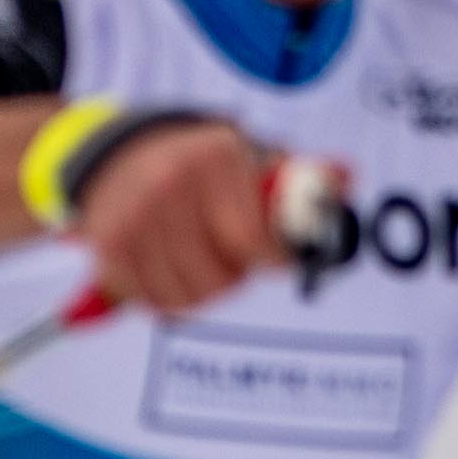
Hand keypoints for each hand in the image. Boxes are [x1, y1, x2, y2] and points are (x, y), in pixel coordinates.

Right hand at [64, 116, 311, 319]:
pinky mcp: (109, 247)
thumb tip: (348, 177)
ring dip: (203, 289)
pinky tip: (168, 266)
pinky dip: (169, 296)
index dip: (273, 258)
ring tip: (198, 257)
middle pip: (223, 279)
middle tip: (227, 251)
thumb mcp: (252, 159)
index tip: (273, 255)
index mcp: (214, 156)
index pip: (255, 241)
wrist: (120, 157)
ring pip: (190, 297)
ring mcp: (133, 216)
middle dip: (233, 274)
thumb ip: (302, 176)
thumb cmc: (204, 169)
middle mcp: (169, 182)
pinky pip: (157, 302)